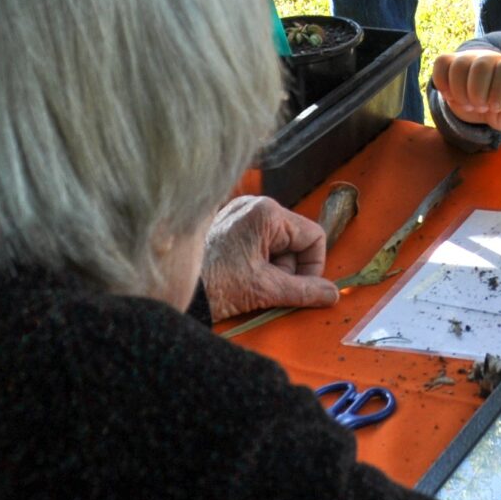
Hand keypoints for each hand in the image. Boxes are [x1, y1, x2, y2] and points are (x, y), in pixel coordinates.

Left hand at [201, 195, 338, 320]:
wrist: (168, 288)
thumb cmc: (215, 284)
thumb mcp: (265, 290)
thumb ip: (304, 291)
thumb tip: (332, 294)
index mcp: (267, 212)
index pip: (314, 237)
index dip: (313, 267)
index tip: (301, 289)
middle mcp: (254, 204)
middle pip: (295, 240)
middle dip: (288, 269)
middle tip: (268, 288)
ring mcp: (238, 212)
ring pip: (277, 243)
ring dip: (272, 268)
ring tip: (250, 283)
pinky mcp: (227, 224)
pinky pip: (258, 241)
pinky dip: (257, 262)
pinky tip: (240, 276)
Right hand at [431, 50, 500, 133]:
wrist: (482, 102)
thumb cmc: (500, 108)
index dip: (499, 90)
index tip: (495, 108)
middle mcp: (490, 58)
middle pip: (481, 66)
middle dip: (477, 93)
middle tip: (480, 108)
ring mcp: (469, 57)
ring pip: (459, 65)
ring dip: (460, 92)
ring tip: (467, 105)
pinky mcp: (450, 61)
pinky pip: (441, 64)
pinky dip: (442, 83)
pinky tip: (450, 96)